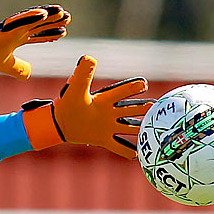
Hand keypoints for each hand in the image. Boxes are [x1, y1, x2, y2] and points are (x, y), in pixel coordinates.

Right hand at [0, 4, 69, 78]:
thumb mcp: (9, 67)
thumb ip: (19, 69)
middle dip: (54, 21)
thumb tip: (29, 73)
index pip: (38, 35)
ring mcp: (13, 27)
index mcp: (17, 38)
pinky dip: (33, 16)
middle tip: (68, 17)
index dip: (50, 34)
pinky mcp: (8, 26)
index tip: (63, 32)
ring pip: (35, 18)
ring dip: (49, 15)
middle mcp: (17, 30)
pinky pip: (23, 19)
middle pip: (40, 24)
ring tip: (62, 12)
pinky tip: (45, 13)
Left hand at [21, 56, 153, 157]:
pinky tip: (136, 155)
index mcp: (105, 99)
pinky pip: (118, 146)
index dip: (131, 88)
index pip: (121, 92)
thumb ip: (82, 73)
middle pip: (130, 109)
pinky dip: (127, 151)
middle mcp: (110, 112)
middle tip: (154, 106)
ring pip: (129, 127)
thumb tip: (88, 57)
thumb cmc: (67, 103)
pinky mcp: (103, 139)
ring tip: (153, 128)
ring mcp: (108, 126)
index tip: (142, 84)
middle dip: (143, 108)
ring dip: (140, 128)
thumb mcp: (76, 87)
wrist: (58, 123)